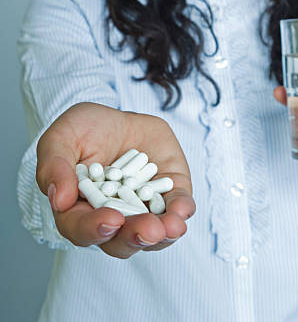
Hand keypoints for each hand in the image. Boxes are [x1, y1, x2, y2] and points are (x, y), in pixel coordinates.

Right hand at [36, 102, 195, 257]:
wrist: (116, 117)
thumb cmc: (82, 130)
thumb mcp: (60, 138)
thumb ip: (54, 167)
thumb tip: (59, 200)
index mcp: (78, 210)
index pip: (82, 229)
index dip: (95, 228)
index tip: (110, 219)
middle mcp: (112, 217)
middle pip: (121, 241)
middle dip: (135, 236)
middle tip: (147, 229)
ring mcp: (142, 208)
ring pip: (153, 234)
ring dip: (163, 234)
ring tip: (171, 226)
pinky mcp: (169, 193)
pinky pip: (177, 207)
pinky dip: (181, 210)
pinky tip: (183, 209)